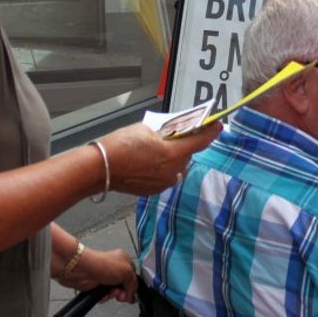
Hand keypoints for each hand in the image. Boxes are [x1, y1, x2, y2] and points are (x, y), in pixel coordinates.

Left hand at [56, 247, 137, 303]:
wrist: (81, 270)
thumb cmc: (101, 264)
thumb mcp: (126, 271)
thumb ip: (133, 282)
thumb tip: (133, 291)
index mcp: (124, 260)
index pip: (133, 276)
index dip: (133, 286)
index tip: (131, 294)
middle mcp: (114, 268)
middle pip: (124, 285)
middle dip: (123, 292)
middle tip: (121, 295)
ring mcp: (105, 276)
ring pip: (114, 291)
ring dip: (113, 295)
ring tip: (110, 293)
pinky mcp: (96, 285)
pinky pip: (104, 295)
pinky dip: (104, 297)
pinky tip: (103, 295)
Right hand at [100, 122, 220, 194]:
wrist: (100, 167)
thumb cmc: (119, 147)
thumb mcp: (146, 130)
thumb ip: (164, 132)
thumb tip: (171, 134)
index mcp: (173, 154)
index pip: (199, 142)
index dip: (210, 132)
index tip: (217, 126)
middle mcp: (172, 172)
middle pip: (187, 154)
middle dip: (183, 144)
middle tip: (175, 134)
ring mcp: (163, 183)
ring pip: (177, 166)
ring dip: (172, 156)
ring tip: (157, 148)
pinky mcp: (154, 190)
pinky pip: (165, 175)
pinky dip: (162, 167)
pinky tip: (149, 160)